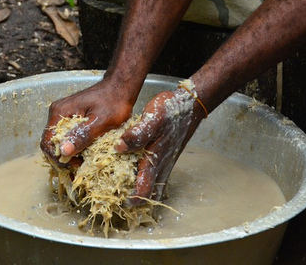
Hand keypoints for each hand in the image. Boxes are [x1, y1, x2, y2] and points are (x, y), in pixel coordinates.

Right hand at [41, 79, 133, 165]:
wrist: (120, 88)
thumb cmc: (113, 103)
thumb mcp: (100, 122)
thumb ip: (82, 136)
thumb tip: (63, 151)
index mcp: (60, 112)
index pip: (47, 142)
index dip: (58, 158)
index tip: (76, 164)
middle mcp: (57, 112)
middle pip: (51, 142)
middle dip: (62, 157)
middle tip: (80, 165)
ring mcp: (63, 114)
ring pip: (58, 140)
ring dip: (68, 152)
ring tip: (83, 160)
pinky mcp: (70, 116)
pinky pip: (66, 134)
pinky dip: (72, 145)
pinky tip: (84, 151)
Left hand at [116, 87, 205, 204]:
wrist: (189, 106)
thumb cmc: (170, 111)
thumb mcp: (152, 118)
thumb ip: (137, 134)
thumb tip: (119, 148)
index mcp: (155, 161)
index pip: (144, 190)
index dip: (132, 200)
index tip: (117, 201)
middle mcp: (161, 167)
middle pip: (149, 193)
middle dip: (134, 199)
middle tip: (116, 197)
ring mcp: (164, 163)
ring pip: (153, 186)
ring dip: (140, 191)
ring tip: (122, 187)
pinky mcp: (165, 157)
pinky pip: (155, 176)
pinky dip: (145, 179)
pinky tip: (133, 172)